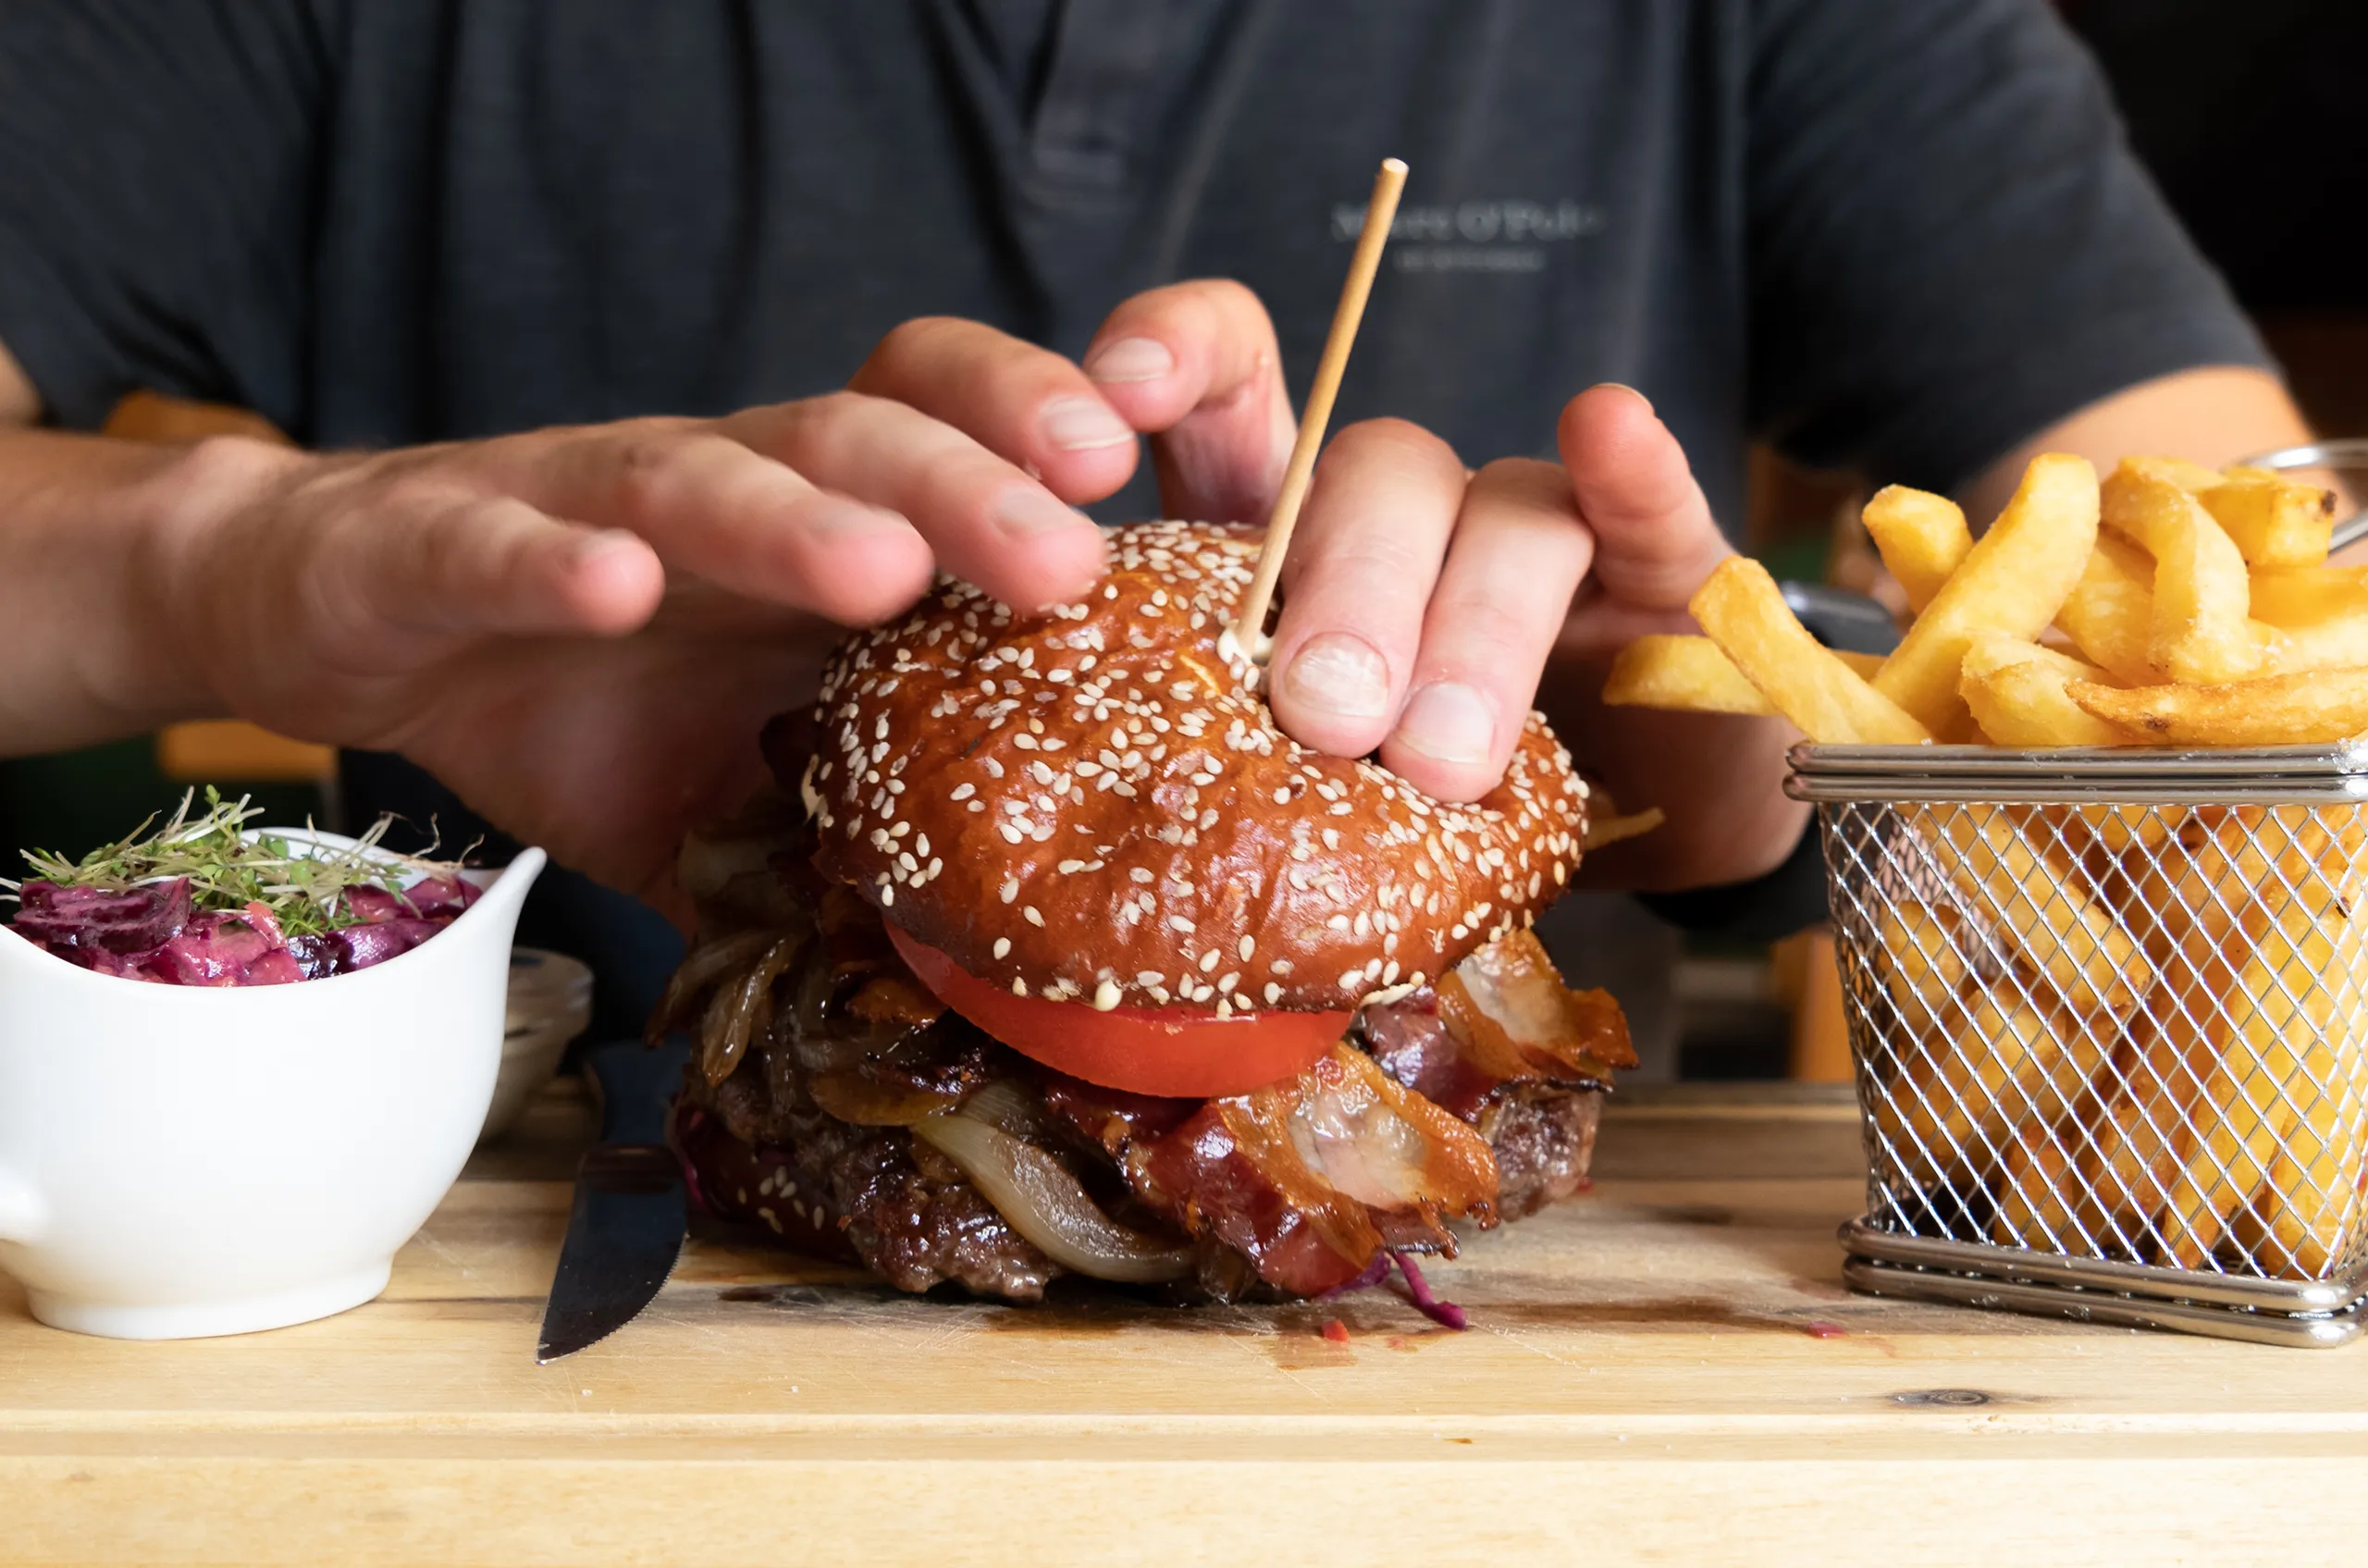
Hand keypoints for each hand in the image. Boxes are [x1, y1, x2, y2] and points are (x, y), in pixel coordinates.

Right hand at [122, 385, 1125, 917]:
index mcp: (804, 534)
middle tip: (1071, 551)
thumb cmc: (568, 693)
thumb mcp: (728, 793)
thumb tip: (962, 998)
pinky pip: (496, 541)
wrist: (347, 613)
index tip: (1160, 511)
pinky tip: (616, 586)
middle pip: (855, 447)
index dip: (1039, 456)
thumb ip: (832, 860)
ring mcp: (577, 503)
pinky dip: (549, 561)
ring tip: (883, 566)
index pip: (943, 450)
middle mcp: (716, 491)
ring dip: (790, 518)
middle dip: (966, 488)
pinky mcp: (437, 536)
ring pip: (697, 478)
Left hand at [1069, 303, 1800, 885]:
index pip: (1231, 397)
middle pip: (1371, 478)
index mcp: (1299, 549)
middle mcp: (1414, 514)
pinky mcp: (1666, 566)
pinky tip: (1606, 430)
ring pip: (1505, 513)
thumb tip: (1131, 833)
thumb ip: (1231, 772)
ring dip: (1470, 629)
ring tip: (1435, 760)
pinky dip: (1633, 471)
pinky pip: (1650, 505)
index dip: (1176, 359)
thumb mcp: (1310, 805)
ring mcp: (1540, 533)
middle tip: (1322, 716)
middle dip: (1347, 592)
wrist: (1641, 830)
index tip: (1120, 399)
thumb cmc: (1437, 818)